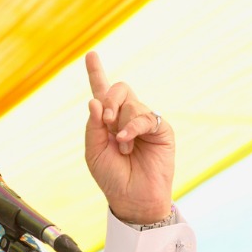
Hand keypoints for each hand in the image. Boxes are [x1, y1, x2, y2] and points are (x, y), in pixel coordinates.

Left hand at [83, 51, 174, 223]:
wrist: (133, 198)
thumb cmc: (112, 177)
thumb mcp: (94, 152)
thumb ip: (93, 127)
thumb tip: (95, 100)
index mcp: (107, 121)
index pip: (102, 92)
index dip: (96, 72)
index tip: (91, 54)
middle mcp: (126, 117)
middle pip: (118, 88)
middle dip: (109, 101)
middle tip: (106, 122)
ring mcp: (144, 121)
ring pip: (131, 102)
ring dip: (121, 124)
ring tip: (122, 147)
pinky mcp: (161, 129)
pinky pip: (145, 116)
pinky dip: (133, 127)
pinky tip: (127, 141)